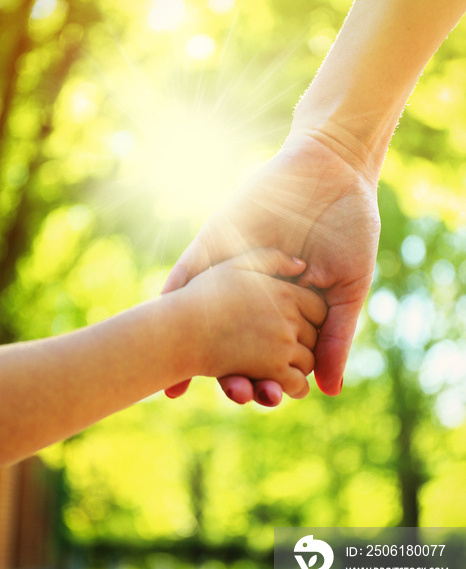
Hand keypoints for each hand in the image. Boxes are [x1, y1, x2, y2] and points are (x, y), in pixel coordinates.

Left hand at [163, 131, 379, 400]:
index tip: (269, 398)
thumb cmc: (349, 228)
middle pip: (233, 346)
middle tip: (237, 392)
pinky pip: (184, 277)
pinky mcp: (212, 246)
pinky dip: (170, 303)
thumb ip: (336, 337)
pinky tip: (157, 332)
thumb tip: (329, 391)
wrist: (332, 169)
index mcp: (284, 310)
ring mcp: (229, 272)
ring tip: (191, 380)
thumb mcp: (348, 288)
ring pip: (203, 321)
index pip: (268, 356)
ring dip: (194, 350)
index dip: (266, 379)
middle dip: (232, 372)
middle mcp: (251, 297)